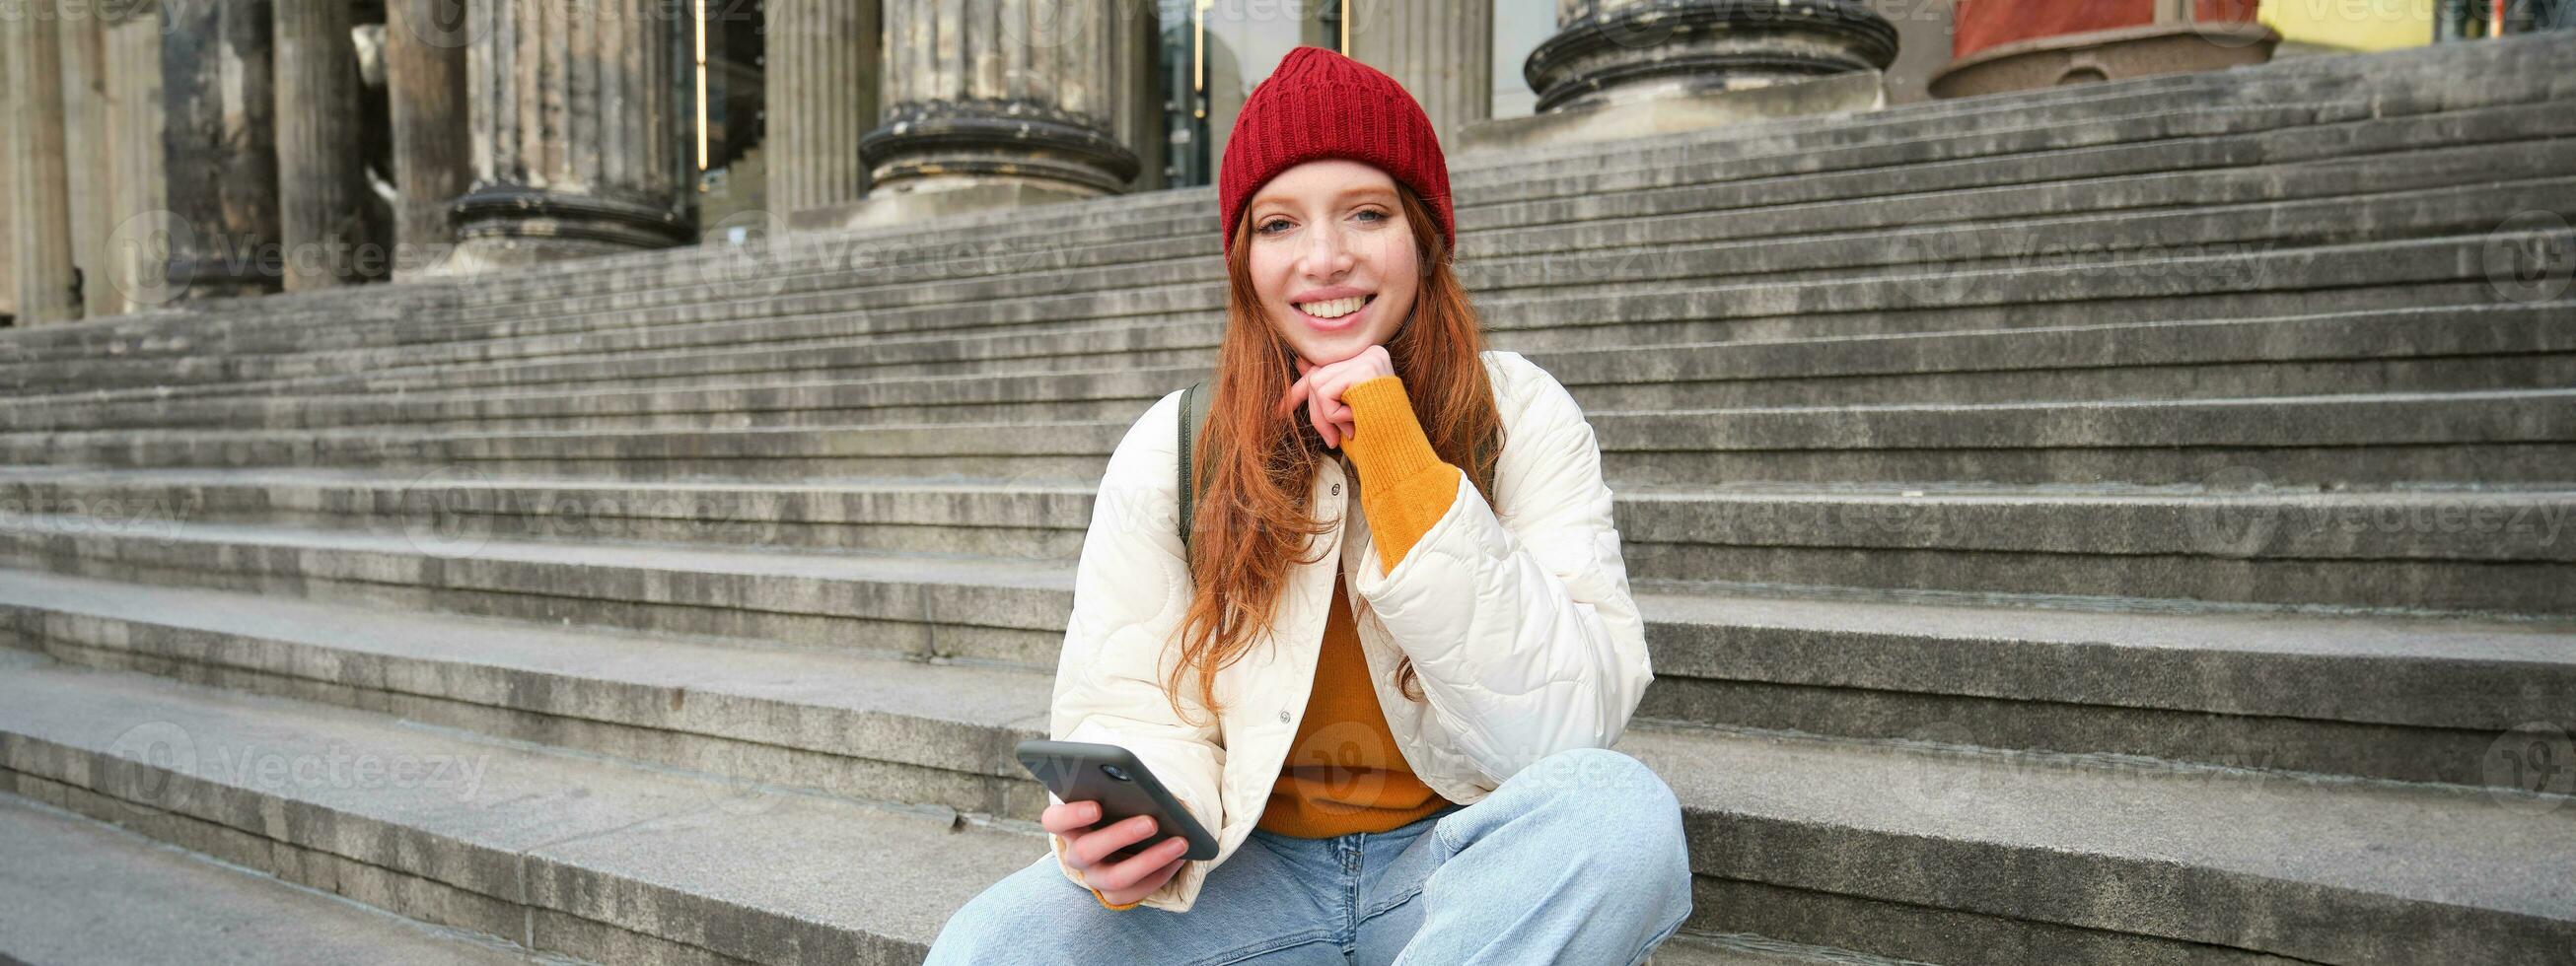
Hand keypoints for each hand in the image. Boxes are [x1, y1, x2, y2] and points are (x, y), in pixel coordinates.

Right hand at [1045, 798, 1189, 905]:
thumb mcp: (1112, 795)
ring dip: (1150, 860)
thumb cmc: (1117, 805)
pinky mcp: (1113, 894)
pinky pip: (1135, 893)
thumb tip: (1142, 788)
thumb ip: (1116, 789)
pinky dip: (1161, 874)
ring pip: (1115, 877)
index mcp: (1067, 824)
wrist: (1124, 837)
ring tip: (1180, 842)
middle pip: (1087, 850)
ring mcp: (1093, 877)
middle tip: (1152, 821)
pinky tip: (1181, 857)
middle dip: (1121, 835)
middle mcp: (1076, 853)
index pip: (1054, 820)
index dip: (1072, 814)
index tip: (1097, 806)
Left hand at [1275, 345, 1395, 448]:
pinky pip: (1325, 393)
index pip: (1325, 370)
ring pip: (1317, 384)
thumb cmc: (1376, 436)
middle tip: (1331, 440)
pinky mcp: (1364, 370)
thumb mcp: (1345, 411)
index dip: (1299, 392)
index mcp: (1368, 359)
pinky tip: (1355, 420)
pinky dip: (1334, 415)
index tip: (1280, 410)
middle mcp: (1370, 352)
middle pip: (1317, 377)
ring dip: (1327, 416)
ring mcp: (1368, 358)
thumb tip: (1300, 362)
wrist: (1400, 452)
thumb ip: (1326, 387)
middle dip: (1317, 414)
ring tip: (1350, 428)